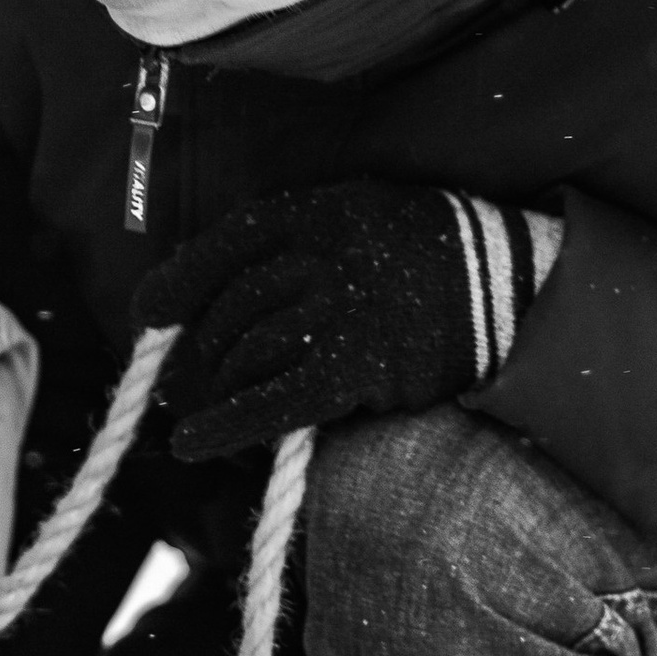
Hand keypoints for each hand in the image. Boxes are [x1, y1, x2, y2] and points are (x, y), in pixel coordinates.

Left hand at [131, 180, 560, 460]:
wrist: (507, 287)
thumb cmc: (424, 256)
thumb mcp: (357, 216)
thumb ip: (292, 245)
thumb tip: (214, 296)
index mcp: (313, 212)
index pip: (224, 246)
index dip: (176, 284)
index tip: (149, 316)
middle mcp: (318, 255)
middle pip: (229, 309)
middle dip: (195, 354)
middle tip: (174, 385)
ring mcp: (337, 310)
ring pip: (246, 355)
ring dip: (210, 390)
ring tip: (191, 412)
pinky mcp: (356, 366)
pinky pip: (274, 401)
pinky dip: (226, 426)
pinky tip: (194, 444)